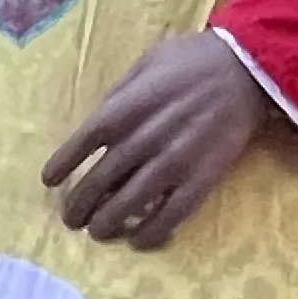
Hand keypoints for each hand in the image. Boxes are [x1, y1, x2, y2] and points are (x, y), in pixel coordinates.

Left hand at [41, 31, 284, 248]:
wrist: (247, 69)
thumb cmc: (192, 60)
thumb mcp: (146, 63)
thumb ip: (120, 94)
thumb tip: (99, 122)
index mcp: (124, 108)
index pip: (80, 144)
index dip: (62, 165)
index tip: (50, 182)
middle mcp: (142, 139)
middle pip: (99, 182)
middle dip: (79, 205)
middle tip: (72, 218)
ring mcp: (171, 163)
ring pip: (128, 205)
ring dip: (107, 223)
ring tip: (98, 231)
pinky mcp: (199, 180)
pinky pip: (169, 216)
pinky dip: (150, 232)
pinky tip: (139, 239)